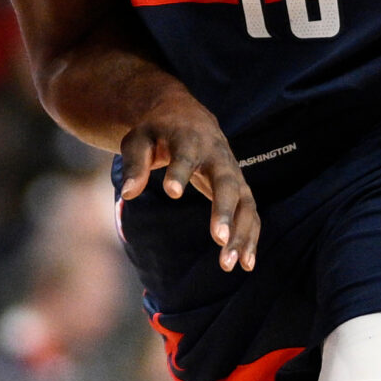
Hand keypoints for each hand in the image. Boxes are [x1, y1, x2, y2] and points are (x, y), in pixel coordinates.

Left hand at [118, 103, 258, 274]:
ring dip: (241, 233)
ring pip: (244, 203)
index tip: (171, 192)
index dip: (180, 173)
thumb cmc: (157, 131)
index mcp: (190, 139)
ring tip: (229, 263)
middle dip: (224, 211)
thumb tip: (129, 194)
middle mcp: (218, 156)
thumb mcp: (138, 140)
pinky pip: (250, 213)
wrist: (186, 116)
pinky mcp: (239, 188)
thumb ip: (134, 164)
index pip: (186, 156)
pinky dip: (251, 237)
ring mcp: (233, 172)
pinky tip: (246, 264)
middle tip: (219, 239)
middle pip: (227, 184)